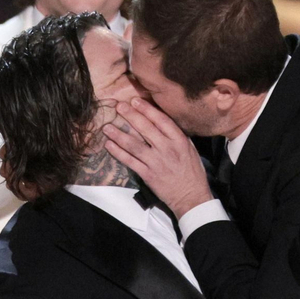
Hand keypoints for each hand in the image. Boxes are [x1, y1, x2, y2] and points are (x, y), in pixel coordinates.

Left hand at [103, 98, 215, 215]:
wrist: (191, 196)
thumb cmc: (192, 172)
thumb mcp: (190, 149)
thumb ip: (176, 136)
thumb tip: (160, 121)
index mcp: (179, 141)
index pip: (161, 120)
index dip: (147, 110)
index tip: (135, 101)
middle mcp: (167, 149)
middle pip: (146, 129)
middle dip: (131, 116)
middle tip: (118, 106)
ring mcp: (156, 162)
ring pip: (134, 145)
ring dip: (119, 134)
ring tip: (107, 126)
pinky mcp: (147, 174)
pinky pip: (130, 161)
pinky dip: (118, 153)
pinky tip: (109, 144)